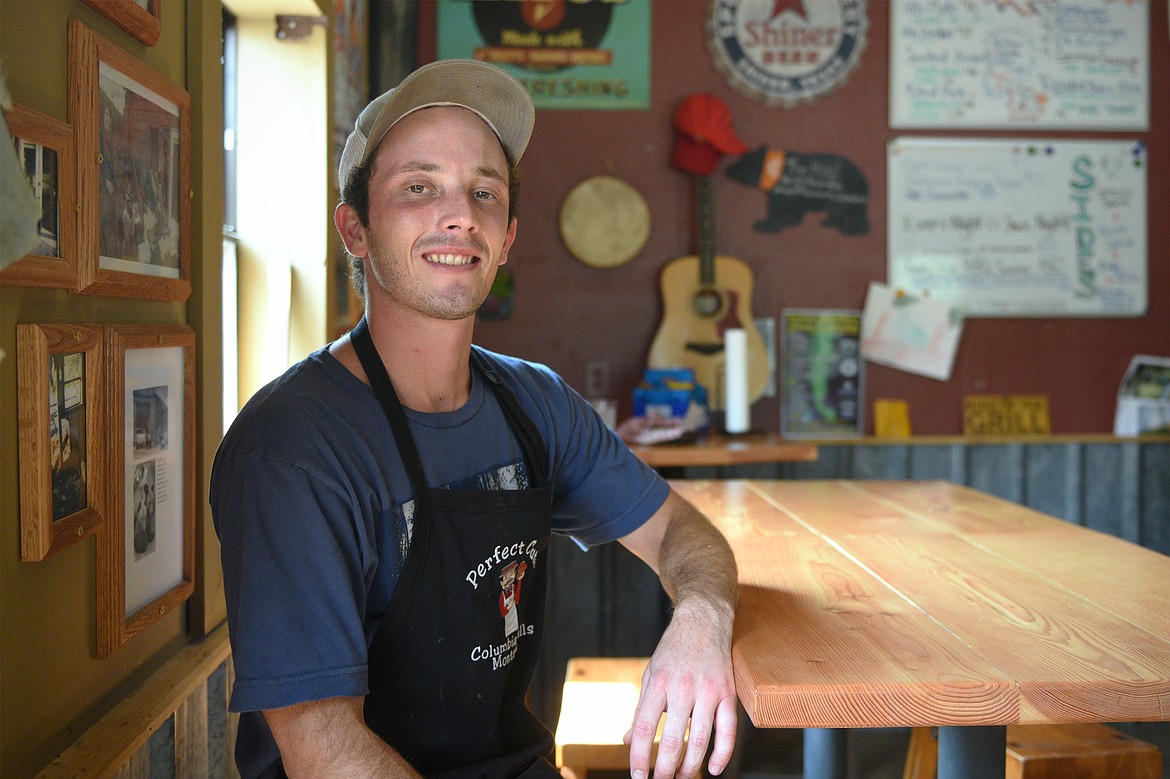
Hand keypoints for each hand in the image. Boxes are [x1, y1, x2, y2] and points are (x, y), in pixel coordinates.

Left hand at [624, 602, 737, 777]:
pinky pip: (728, 730)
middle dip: (665, 769)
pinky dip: (723, 753)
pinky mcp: (728, 693)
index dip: (639, 755)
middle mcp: (683, 688)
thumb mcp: (651, 674)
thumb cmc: (674, 649)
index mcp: (659, 683)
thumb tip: (628, 739)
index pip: (644, 727)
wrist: (703, 619)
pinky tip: (714, 769)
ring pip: (701, 740)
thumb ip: (641, 708)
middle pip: (672, 739)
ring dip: (690, 766)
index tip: (637, 775)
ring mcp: (708, 691)